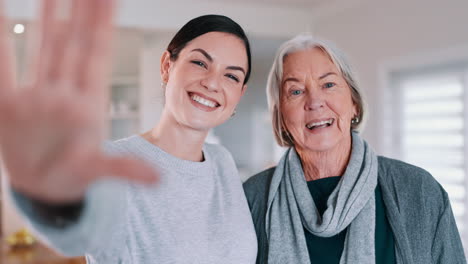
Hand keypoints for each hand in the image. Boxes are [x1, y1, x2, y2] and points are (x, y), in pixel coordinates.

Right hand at [0, 0, 157, 203]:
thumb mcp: (99, 171)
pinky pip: (2, 69)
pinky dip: (1, 43)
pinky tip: (2, 15)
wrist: (44, 189)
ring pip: (44, 48)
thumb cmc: (74, 177)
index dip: (102, 24)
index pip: (96, 54)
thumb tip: (159, 180)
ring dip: (48, 19)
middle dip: (80, 12)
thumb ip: (125, 169)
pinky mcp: (10, 106)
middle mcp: (65, 93)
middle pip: (73, 44)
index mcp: (88, 103)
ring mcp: (37, 96)